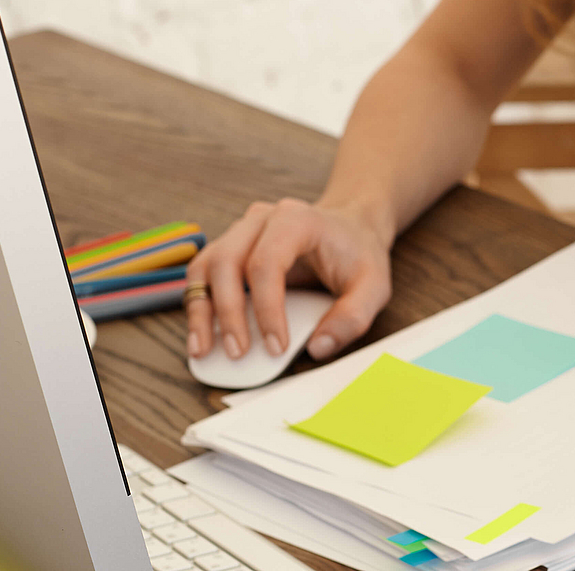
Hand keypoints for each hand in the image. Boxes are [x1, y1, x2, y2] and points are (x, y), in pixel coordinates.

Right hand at [185, 198, 393, 360]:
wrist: (351, 228)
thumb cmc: (358, 254)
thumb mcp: (374, 286)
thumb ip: (352, 317)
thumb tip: (318, 348)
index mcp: (296, 220)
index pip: (267, 263)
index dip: (266, 309)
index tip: (276, 347)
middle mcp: (260, 220)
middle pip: (227, 262)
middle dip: (228, 313)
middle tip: (238, 353)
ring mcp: (241, 232)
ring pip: (205, 266)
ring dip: (201, 310)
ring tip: (202, 349)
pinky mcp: (231, 248)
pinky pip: (204, 275)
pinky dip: (200, 304)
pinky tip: (203, 334)